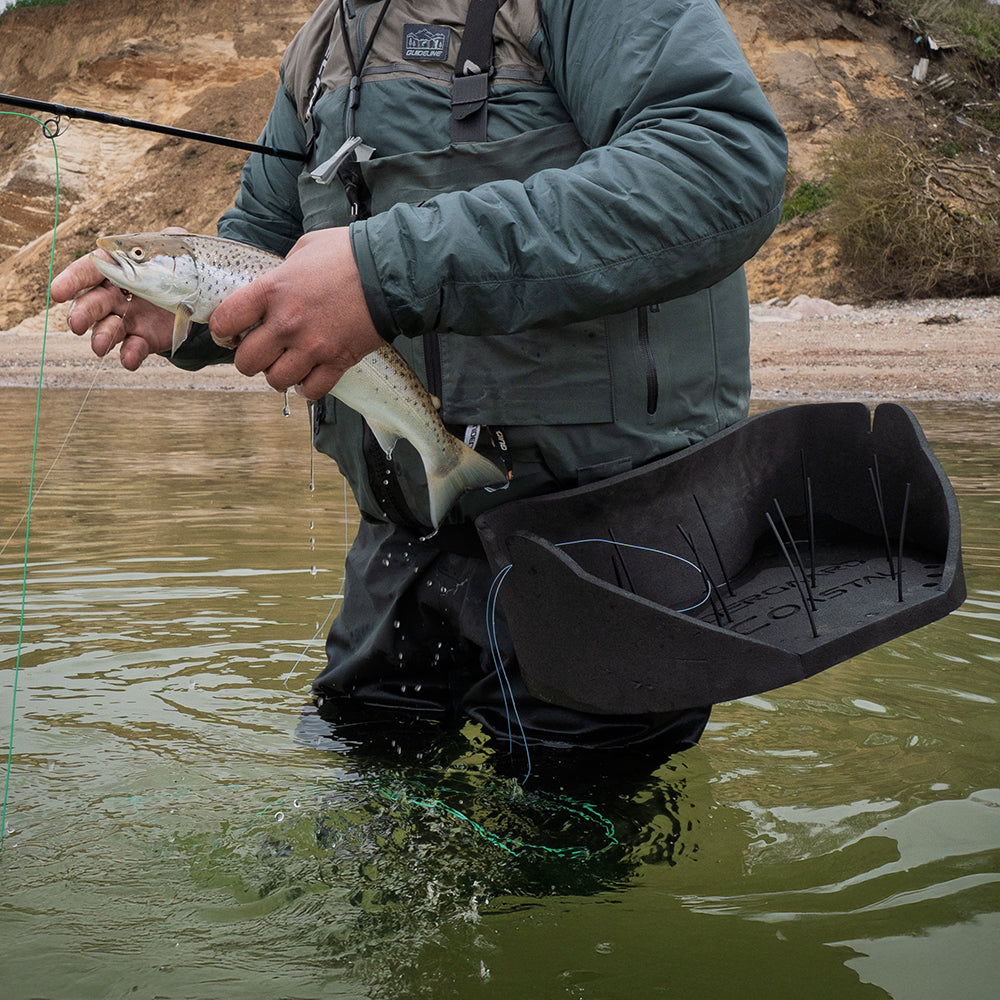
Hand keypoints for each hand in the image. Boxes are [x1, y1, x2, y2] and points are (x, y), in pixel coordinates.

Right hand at [50, 233, 179, 369]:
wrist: (195, 296)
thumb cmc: (175, 264)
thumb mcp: (175, 247)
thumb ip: (169, 239)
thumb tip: (170, 234)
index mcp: (116, 266)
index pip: (90, 270)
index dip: (72, 280)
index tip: (58, 292)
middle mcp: (116, 294)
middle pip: (93, 303)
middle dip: (82, 313)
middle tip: (76, 324)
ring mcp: (129, 318)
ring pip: (108, 328)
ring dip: (101, 337)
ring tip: (99, 347)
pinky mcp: (144, 339)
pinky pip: (133, 348)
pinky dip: (130, 356)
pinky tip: (129, 360)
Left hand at [209, 227, 382, 399]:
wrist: (390, 271)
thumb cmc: (347, 254)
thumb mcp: (303, 250)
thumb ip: (281, 273)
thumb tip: (273, 286)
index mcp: (272, 290)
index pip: (225, 322)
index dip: (222, 331)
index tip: (231, 332)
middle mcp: (288, 323)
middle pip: (246, 362)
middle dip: (249, 359)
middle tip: (261, 351)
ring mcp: (313, 346)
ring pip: (276, 380)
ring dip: (278, 374)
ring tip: (287, 363)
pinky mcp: (338, 361)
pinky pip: (311, 390)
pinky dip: (306, 387)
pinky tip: (308, 375)